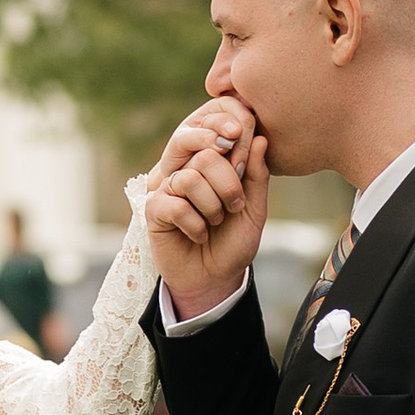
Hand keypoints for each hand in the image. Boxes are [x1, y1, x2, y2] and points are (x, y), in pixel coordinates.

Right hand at [146, 102, 268, 314]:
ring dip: (212, 208)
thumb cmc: (233, 242)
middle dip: (229, 185)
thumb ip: (256, 176)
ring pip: (191, 178)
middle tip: (234, 206)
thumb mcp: (254, 210)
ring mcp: (169, 188)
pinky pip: (175, 204)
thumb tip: (260, 140)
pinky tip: (197, 235)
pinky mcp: (154, 209)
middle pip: (206, 155)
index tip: (244, 164)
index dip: (234, 143)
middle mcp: (189, 169)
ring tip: (215, 222)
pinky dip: (195, 225)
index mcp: (213, 164)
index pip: (219, 136)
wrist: (214, 278)